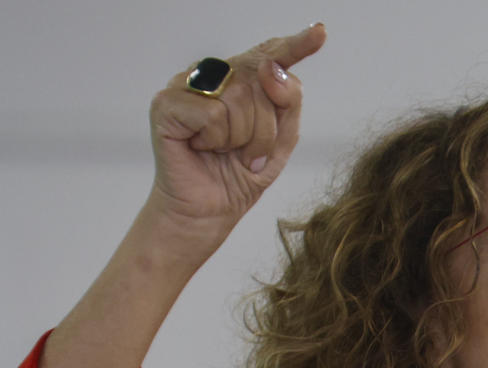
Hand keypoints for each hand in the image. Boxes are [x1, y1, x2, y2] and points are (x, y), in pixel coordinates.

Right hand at [143, 24, 327, 258]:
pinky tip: (201, 149)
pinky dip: (216, 140)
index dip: (296, 44)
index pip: (270, 55)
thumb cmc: (238, 176)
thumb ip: (288, 103)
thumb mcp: (280, 142)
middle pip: (262, 81)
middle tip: (247, 155)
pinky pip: (213, 112)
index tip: (320, 33)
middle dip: (266, 129)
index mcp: (240, 81)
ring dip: (242, 138)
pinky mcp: (167, 103)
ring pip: (238, 97)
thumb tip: (272, 67)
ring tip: (224, 153)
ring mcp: (186, 85)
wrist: (206, 214)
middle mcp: (213, 76)